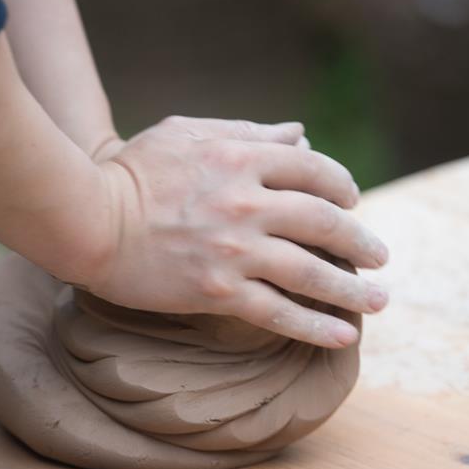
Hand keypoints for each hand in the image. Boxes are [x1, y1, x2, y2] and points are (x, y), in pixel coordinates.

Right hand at [85, 116, 388, 348]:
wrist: (87, 218)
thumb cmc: (131, 170)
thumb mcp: (188, 134)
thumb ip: (247, 132)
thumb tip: (300, 133)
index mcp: (243, 159)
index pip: (315, 170)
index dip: (343, 186)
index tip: (353, 201)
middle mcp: (248, 203)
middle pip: (326, 222)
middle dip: (361, 242)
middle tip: (380, 258)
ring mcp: (235, 250)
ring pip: (312, 272)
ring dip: (354, 289)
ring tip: (379, 301)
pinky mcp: (218, 292)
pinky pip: (279, 313)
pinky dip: (317, 326)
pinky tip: (344, 336)